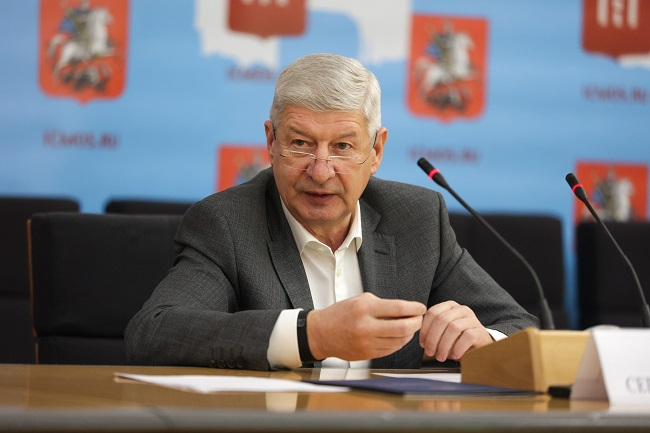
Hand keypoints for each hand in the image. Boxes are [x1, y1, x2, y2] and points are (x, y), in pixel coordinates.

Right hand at [307, 292, 425, 360]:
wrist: (321, 333)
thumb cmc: (342, 314)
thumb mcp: (360, 300)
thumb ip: (383, 305)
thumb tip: (406, 310)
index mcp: (365, 308)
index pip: (398, 308)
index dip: (414, 308)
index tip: (421, 308)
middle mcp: (366, 326)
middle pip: (403, 327)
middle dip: (416, 323)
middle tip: (419, 319)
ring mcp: (367, 343)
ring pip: (399, 341)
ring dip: (409, 334)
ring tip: (409, 327)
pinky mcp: (367, 354)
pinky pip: (391, 349)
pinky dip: (399, 342)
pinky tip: (399, 336)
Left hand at [419, 300, 492, 361]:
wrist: (480, 348)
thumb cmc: (458, 341)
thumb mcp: (443, 333)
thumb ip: (433, 332)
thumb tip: (423, 341)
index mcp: (449, 306)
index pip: (433, 312)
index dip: (425, 329)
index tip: (422, 344)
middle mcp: (461, 309)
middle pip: (442, 319)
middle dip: (433, 338)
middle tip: (430, 352)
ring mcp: (472, 319)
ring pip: (453, 327)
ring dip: (444, 345)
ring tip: (441, 356)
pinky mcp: (480, 331)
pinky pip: (467, 336)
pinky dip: (458, 348)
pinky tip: (454, 355)